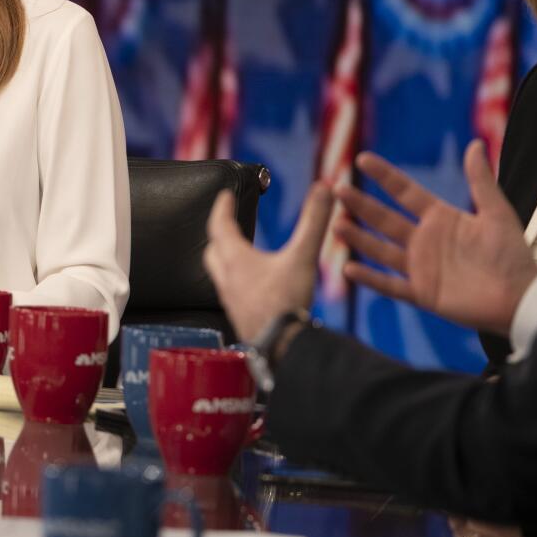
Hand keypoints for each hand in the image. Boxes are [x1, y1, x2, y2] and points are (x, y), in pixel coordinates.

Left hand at [204, 183, 330, 343]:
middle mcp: (227, 279)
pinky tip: (253, 286)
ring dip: (225, 258)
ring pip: (219, 273)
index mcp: (236, 260)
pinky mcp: (239, 316)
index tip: (224, 196)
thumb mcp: (303, 257)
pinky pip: (230, 292)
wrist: (283, 348)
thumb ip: (313, 222)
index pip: (220, 226)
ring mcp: (231, 300)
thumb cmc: (287, 303)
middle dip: (218, 233)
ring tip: (239, 252)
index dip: (222, 207)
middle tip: (226, 223)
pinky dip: (236, 280)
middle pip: (213, 250)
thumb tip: (323, 188)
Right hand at [336, 141, 536, 334]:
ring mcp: (421, 267)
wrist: (522, 299)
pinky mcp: (422, 293)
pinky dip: (370, 279)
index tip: (362, 158)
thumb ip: (481, 181)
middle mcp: (425, 240)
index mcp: (440, 218)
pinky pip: (391, 285)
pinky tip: (348, 269)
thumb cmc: (513, 256)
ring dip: (359, 238)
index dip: (384, 176)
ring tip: (336, 225)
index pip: (405, 192)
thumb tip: (474, 144)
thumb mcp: (497, 214)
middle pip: (385, 219)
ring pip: (381, 249)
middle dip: (361, 204)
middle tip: (337, 189)